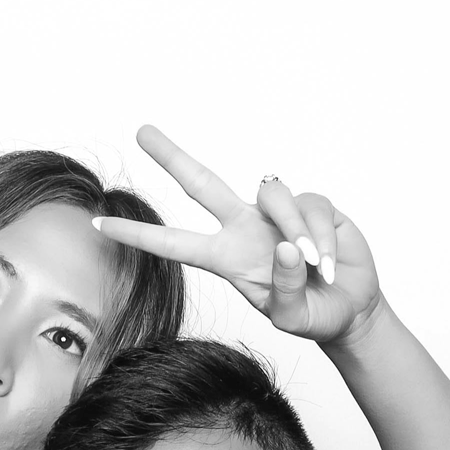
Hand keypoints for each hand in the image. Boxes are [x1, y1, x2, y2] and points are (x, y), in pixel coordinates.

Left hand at [94, 126, 386, 346]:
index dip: (138, 234)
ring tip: (315, 267)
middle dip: (172, 156)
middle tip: (141, 131)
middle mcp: (244, 227)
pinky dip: (321, 236)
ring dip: (296, 230)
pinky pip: (312, 205)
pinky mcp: (312, 203)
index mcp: (227, 258)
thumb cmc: (311, 314)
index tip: (99, 224)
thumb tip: (286, 248)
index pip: (174, 243)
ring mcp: (276, 212)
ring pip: (272, 195)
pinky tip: (328, 262)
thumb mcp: (292, 318)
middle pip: (202, 183)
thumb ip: (285, 290)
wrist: (350, 307)